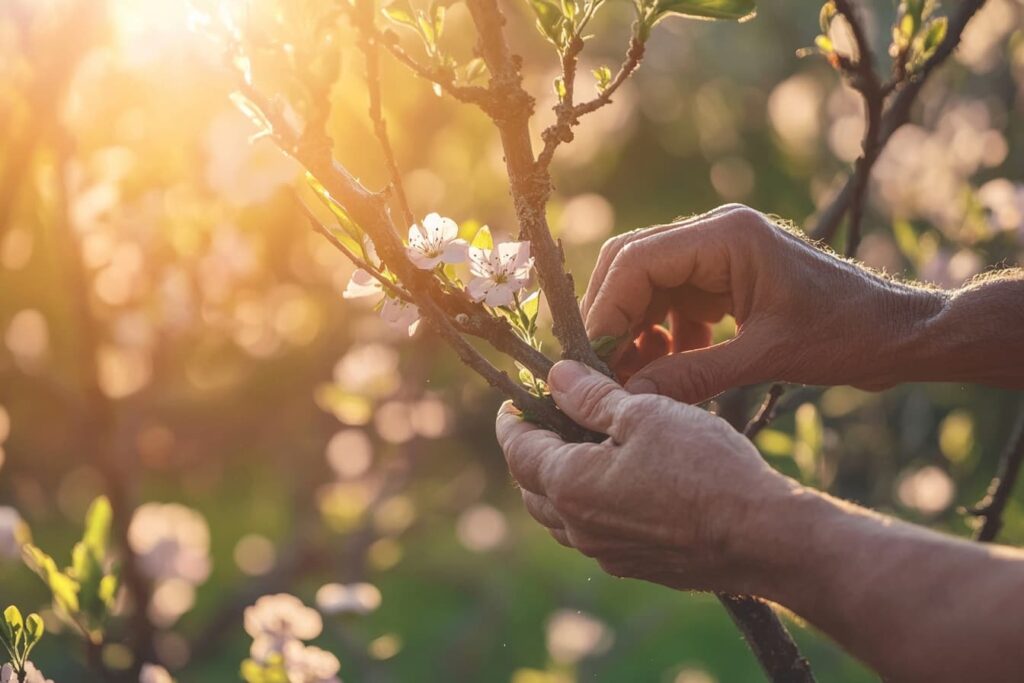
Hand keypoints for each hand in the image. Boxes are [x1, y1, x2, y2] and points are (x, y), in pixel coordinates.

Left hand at [496, 360, 793, 592]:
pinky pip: (595, 534)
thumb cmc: (706, 468)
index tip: (517, 398)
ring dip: (559, 480)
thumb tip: (556, 377)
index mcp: (570, 486)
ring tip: (583, 446)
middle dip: (533, 450)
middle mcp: (578, 528)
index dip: (513, 418)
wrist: (763, 537)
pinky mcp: (637, 567)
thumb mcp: (646, 413)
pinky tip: (621, 481)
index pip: (518, 449)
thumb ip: (592, 396)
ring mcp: (607, 554)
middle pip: (532, 486)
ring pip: (561, 515)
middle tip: (551, 417)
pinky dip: (590, 505)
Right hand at [582, 204, 945, 401]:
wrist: (899, 333)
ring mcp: (718, 255)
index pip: (636, 260)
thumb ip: (693, 374)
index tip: (590, 359)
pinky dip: (661, 335)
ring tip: (628, 378)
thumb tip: (628, 396)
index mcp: (726, 237)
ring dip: (633, 329)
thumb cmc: (847, 335)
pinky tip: (664, 370)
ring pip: (647, 285)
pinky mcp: (724, 279)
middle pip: (632, 265)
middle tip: (598, 368)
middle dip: (610, 316)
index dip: (604, 309)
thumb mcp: (766, 358)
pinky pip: (672, 301)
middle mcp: (714, 235)